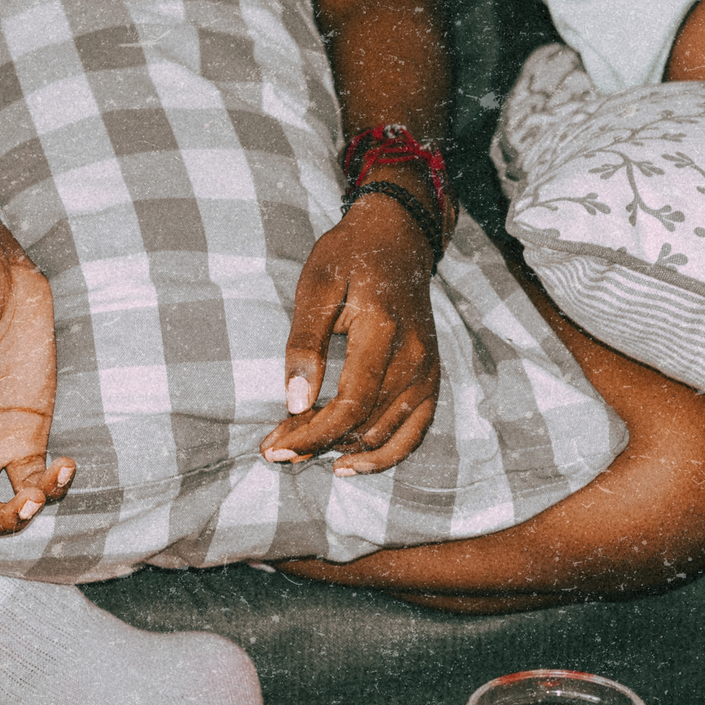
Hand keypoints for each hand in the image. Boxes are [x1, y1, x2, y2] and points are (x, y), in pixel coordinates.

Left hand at [261, 190, 441, 472]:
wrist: (398, 239)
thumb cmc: (349, 257)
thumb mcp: (315, 286)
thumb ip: (304, 343)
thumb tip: (294, 402)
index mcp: (383, 330)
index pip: (351, 403)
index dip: (313, 434)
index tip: (275, 447)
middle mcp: (414, 357)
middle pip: (364, 424)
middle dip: (315, 444)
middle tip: (273, 449)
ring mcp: (428, 371)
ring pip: (385, 434)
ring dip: (340, 451)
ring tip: (299, 452)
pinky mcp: (431, 379)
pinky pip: (414, 432)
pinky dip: (384, 456)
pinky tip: (349, 465)